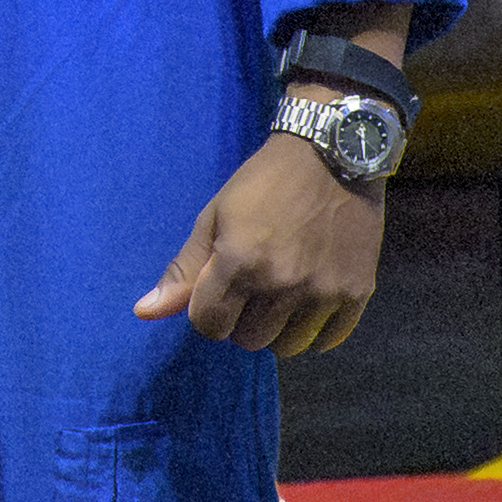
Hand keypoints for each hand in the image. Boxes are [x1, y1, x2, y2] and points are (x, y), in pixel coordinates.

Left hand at [143, 133, 384, 351]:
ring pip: (286, 347)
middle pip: (247, 340)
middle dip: (241, 320)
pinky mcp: (357, 292)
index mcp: (241, 262)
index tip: (218, 291)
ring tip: (281, 295)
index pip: (209, 324)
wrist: (331, 154)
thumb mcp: (214, 216)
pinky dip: (314, 330)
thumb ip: (183, 270)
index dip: (207, 311)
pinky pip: (327, 341)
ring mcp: (323, 290)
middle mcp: (283, 283)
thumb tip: (144, 312)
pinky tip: (309, 302)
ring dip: (277, 329)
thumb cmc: (264, 182)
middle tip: (252, 288)